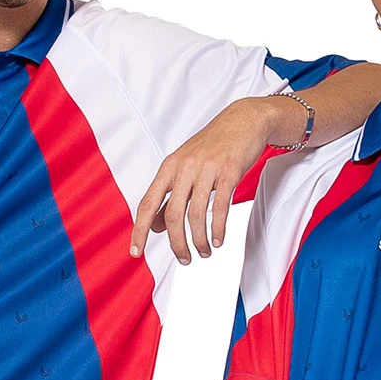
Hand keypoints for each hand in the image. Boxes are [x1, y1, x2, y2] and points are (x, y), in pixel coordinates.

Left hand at [130, 97, 287, 263]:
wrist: (244, 120)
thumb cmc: (213, 145)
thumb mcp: (185, 166)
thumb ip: (169, 194)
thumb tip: (154, 225)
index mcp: (169, 167)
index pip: (147, 203)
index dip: (139, 230)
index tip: (136, 251)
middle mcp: (185, 167)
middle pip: (172, 215)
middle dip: (177, 243)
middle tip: (184, 259)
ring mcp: (207, 169)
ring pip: (195, 214)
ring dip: (199, 240)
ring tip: (204, 251)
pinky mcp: (229, 171)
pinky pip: (220, 207)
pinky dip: (218, 229)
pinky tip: (219, 239)